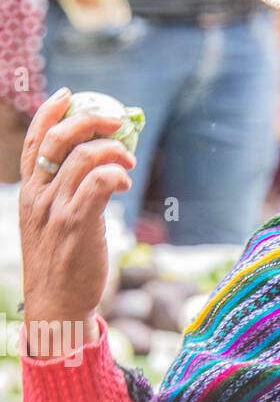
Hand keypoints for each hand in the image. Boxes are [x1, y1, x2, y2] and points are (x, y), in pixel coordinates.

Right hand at [19, 87, 135, 355]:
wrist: (57, 306)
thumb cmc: (61, 267)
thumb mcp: (51, 225)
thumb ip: (63, 196)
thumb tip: (93, 171)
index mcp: (29, 193)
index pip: (33, 141)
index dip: (49, 112)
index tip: (69, 95)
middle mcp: (38, 197)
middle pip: (58, 139)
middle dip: (89, 121)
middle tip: (116, 122)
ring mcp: (57, 210)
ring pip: (83, 158)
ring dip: (113, 150)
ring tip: (129, 162)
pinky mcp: (78, 225)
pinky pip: (97, 184)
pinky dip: (115, 172)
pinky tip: (125, 180)